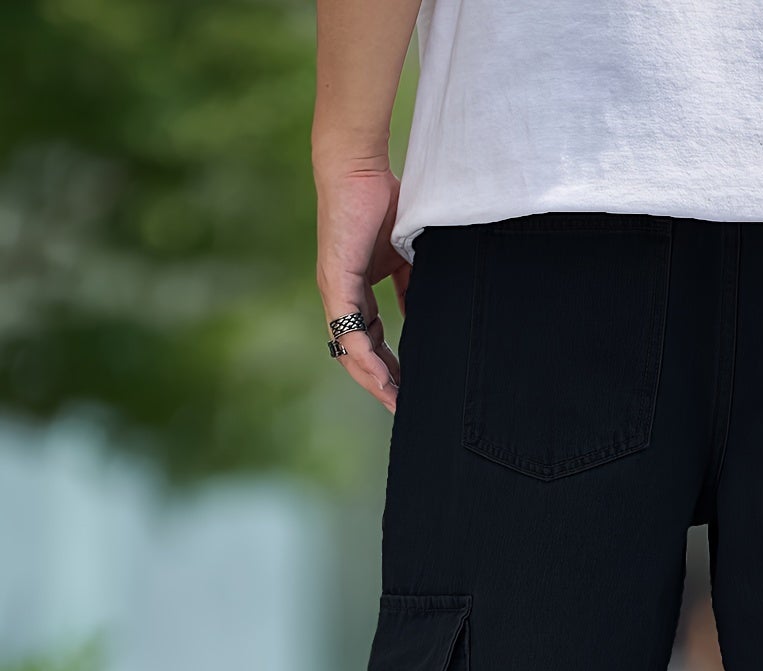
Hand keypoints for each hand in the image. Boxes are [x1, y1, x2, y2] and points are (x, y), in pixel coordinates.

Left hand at [315, 162, 410, 412]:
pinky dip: (363, 357)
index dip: (388, 367)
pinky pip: (346, 330)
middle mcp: (341, 296)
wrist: (359, 167)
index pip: (370, 341)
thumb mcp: (406, 254)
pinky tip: (380, 377)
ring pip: (348, 350)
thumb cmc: (384, 201)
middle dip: (380, 383)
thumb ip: (412, 284)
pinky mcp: (334, 282)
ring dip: (372, 379)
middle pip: (356, 354)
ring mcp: (335, 291)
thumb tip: (424, 313)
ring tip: (394, 402)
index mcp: (356, 290)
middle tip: (402, 407)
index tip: (407, 389)